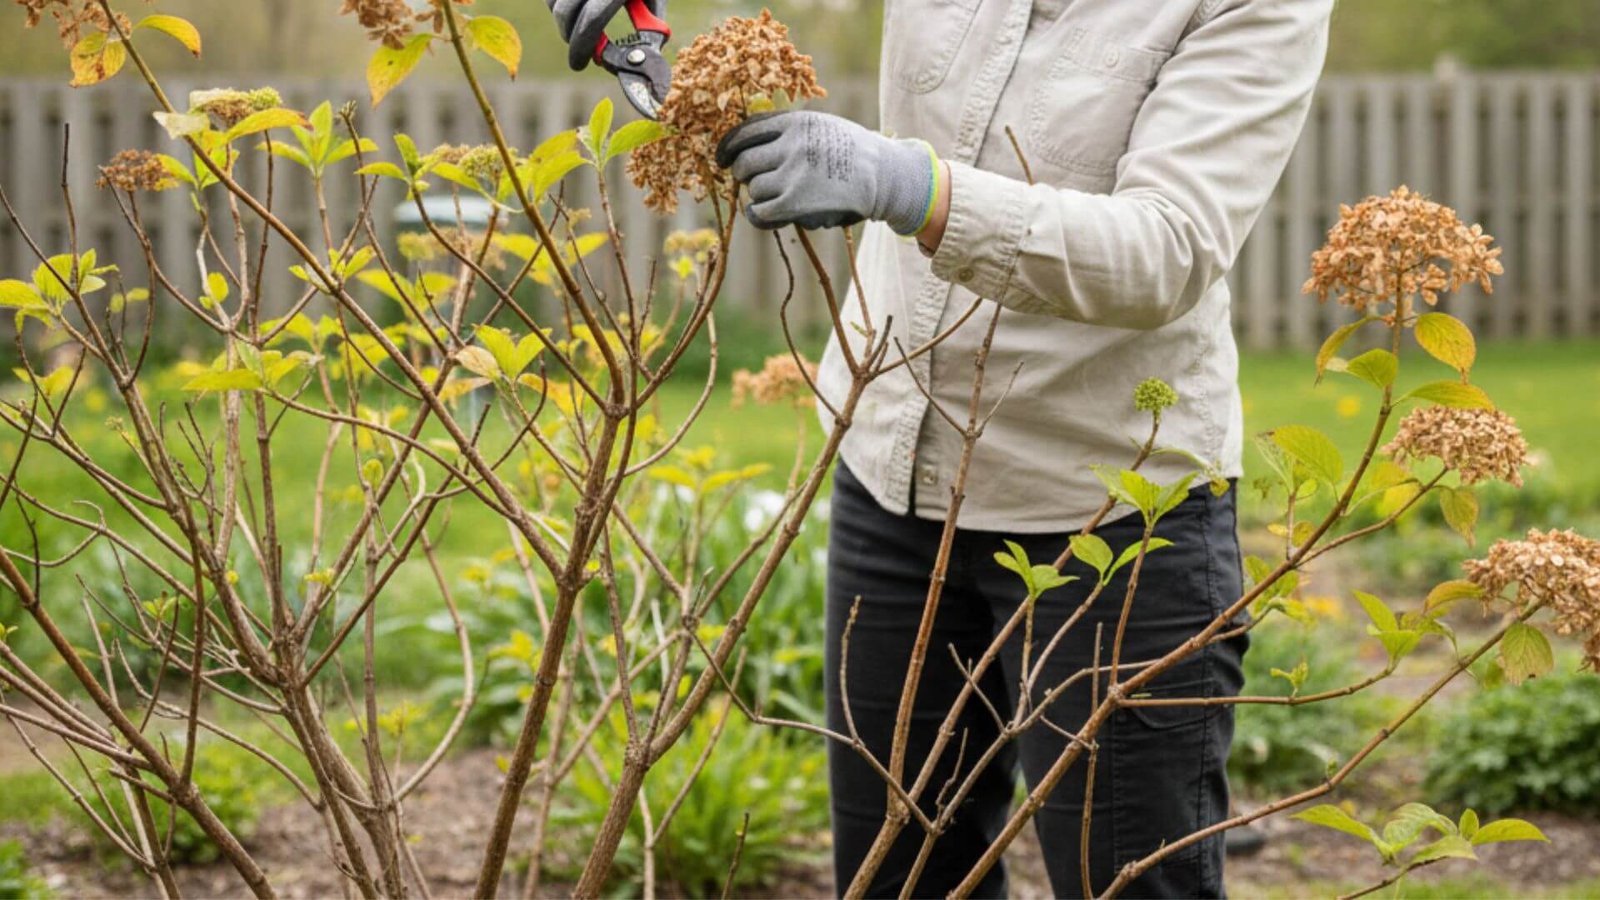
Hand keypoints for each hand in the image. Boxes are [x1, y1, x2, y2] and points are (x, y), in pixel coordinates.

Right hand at [546, 0, 664, 71]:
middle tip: (581, 51)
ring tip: (583, 24)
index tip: (578, 64)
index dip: (581, 48)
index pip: (591, 20)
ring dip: (564, 20)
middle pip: (563, 12)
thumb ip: (647, 28)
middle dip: (570, 37)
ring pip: (553, 2)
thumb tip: (632, 60)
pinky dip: (558, 5)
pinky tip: (575, 9)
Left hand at [715, 111, 938, 234]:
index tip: (721, 159)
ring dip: (760, 195)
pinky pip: (760, 210)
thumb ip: (789, 132)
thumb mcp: (822, 127)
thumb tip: (747, 148)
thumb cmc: (853, 153)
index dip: (727, 147)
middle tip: (752, 181)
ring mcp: (793, 174)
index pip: (746, 132)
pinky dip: (757, 214)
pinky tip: (761, 213)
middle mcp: (791, 144)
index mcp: (795, 122)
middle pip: (745, 162)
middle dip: (743, 174)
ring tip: (775, 196)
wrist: (884, 175)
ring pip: (754, 188)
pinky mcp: (796, 202)